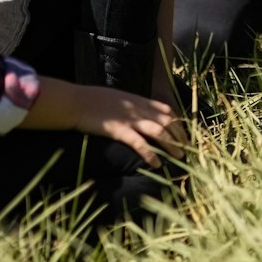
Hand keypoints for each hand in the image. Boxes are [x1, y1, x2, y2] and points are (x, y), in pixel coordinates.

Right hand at [74, 84, 188, 163]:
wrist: (73, 102)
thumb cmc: (90, 100)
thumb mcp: (116, 98)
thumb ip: (129, 104)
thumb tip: (137, 113)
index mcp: (138, 100)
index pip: (166, 109)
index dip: (178, 121)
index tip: (184, 132)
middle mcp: (138, 108)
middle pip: (168, 121)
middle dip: (181, 135)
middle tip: (188, 148)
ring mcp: (129, 119)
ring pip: (160, 132)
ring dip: (172, 145)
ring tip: (180, 157)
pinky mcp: (119, 131)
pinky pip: (140, 144)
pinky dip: (151, 154)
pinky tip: (157, 164)